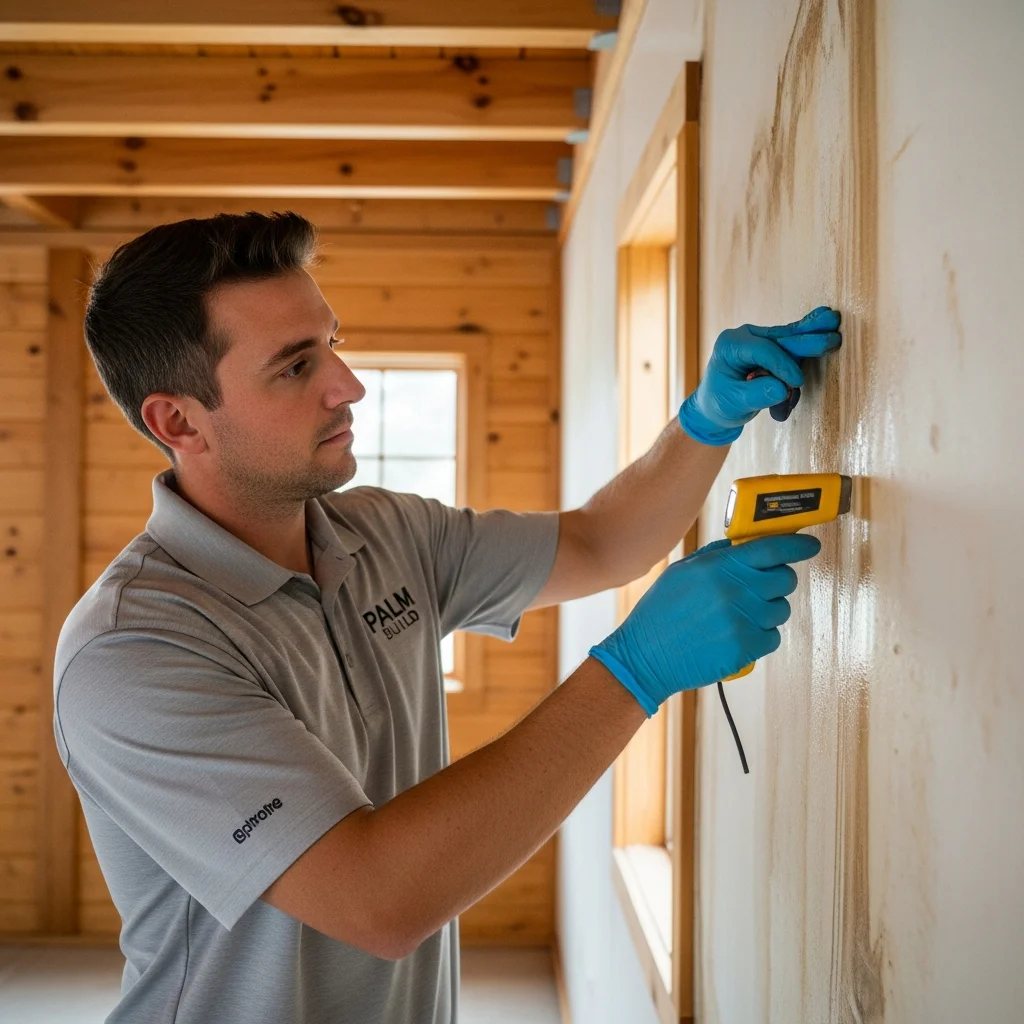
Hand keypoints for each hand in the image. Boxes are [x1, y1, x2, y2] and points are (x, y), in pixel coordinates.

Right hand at [588, 534, 820, 714]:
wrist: (645, 656)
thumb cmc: (659, 614)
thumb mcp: (681, 572)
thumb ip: (715, 556)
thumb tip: (743, 546)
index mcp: (719, 566)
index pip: (772, 547)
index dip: (797, 545)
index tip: (809, 546)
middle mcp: (735, 590)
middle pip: (785, 578)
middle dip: (778, 581)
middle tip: (761, 588)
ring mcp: (743, 619)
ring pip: (781, 609)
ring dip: (767, 611)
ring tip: (739, 616)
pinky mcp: (746, 647)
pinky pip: (772, 637)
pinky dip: (760, 637)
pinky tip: (736, 635)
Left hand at [678, 306, 841, 444]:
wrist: (715, 408)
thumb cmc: (719, 405)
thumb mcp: (734, 403)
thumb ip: (758, 395)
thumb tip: (784, 388)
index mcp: (730, 345)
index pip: (763, 350)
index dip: (782, 365)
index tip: (796, 383)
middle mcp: (745, 337)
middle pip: (780, 337)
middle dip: (806, 338)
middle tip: (832, 337)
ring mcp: (758, 340)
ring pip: (788, 337)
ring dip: (811, 333)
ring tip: (833, 320)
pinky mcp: (770, 348)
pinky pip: (790, 344)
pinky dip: (806, 340)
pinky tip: (823, 318)